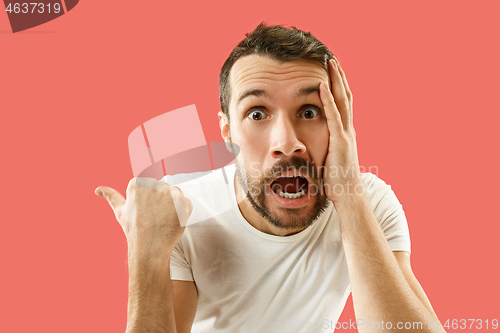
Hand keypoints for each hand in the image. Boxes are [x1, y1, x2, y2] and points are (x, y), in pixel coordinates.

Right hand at [95, 178, 192, 254]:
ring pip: (175, 194)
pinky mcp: (182, 201)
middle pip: (163, 188)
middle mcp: (152, 184)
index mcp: (137, 183)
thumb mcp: (120, 212)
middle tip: (155, 217)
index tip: (146, 211)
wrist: (149, 248)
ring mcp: (168, 192)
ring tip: (163, 219)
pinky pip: (186, 203)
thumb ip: (111, 197)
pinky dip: (183, 212)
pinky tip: (172, 221)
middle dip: (162, 201)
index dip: (150, 200)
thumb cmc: (134, 230)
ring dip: (173, 205)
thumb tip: (98, 189)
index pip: (150, 185)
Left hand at [319, 59, 363, 202]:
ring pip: (342, 100)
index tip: (332, 71)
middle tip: (332, 58)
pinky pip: (333, 116)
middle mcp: (348, 129)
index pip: (342, 104)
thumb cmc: (336, 181)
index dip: (338, 86)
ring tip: (330, 62)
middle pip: (345, 96)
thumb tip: (309, 145)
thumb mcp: (328, 159)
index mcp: (345, 133)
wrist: (348, 196)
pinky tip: (321, 85)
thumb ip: (323, 147)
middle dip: (339, 76)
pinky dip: (327, 99)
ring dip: (336, 80)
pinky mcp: (340, 141)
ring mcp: (346, 134)